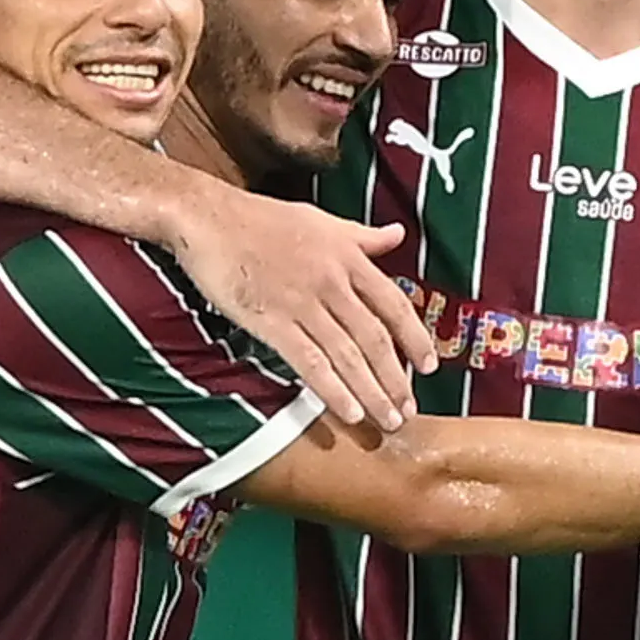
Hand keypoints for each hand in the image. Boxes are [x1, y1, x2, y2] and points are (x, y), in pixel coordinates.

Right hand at [170, 192, 437, 431]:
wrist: (210, 218)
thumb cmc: (263, 218)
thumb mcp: (322, 220)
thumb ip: (362, 237)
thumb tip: (397, 236)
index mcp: (348, 258)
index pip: (393, 304)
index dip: (414, 338)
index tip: (430, 366)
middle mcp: (332, 283)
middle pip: (374, 338)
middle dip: (396, 378)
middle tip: (409, 410)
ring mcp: (302, 304)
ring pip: (347, 355)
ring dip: (371, 392)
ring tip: (388, 421)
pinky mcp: (271, 322)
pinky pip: (308, 362)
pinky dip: (332, 389)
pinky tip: (348, 413)